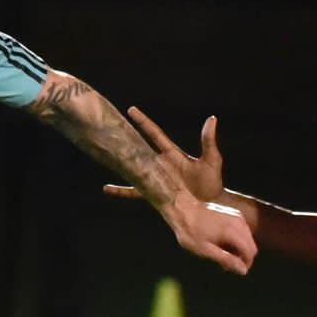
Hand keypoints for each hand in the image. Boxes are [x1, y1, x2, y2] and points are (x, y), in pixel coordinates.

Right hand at [103, 108, 226, 203]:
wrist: (210, 206)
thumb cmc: (212, 183)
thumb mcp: (211, 160)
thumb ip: (208, 140)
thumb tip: (212, 119)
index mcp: (172, 154)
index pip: (154, 134)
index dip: (143, 122)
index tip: (131, 110)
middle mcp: (160, 164)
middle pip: (139, 148)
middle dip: (126, 138)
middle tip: (110, 128)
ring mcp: (156, 179)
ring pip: (133, 169)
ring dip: (120, 163)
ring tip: (104, 155)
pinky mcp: (154, 193)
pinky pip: (135, 192)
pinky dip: (122, 191)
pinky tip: (108, 190)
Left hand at [162, 195, 256, 275]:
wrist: (183, 208)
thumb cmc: (191, 231)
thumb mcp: (205, 250)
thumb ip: (226, 260)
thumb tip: (243, 270)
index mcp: (233, 231)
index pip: (250, 252)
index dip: (245, 264)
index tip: (232, 270)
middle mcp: (239, 222)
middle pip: (251, 245)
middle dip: (242, 257)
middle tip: (225, 264)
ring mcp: (237, 216)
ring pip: (248, 238)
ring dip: (239, 249)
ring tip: (222, 254)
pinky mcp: (233, 213)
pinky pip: (242, 230)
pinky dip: (237, 239)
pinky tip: (222, 243)